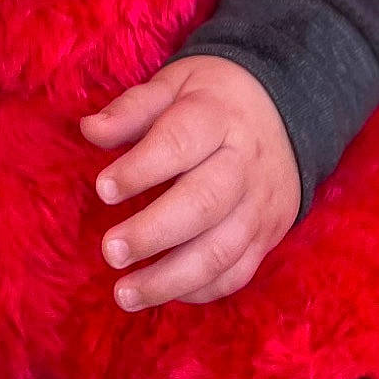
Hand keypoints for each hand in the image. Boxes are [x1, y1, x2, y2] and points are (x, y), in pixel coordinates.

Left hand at [79, 55, 299, 310]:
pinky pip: (238, 272)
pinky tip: (164, 291)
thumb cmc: (213, 99)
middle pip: (203, 204)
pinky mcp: (268, 234)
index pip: (179, 143)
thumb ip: (132, 109)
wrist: (288, 110)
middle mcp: (244, 163)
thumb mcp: (174, 84)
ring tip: (124, 294)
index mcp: (217, 116)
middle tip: (110, 251)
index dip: (140, 169)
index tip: (102, 189)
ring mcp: (260, 203)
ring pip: (221, 250)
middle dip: (152, 233)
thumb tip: (90, 130)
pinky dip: (200, 289)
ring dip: (170, 278)